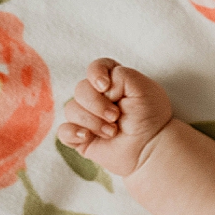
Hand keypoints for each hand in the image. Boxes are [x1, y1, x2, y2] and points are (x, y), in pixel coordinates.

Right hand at [59, 58, 173, 177]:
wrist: (151, 147)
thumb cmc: (150, 117)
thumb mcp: (144, 88)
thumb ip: (121, 76)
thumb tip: (101, 87)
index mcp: (112, 81)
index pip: (96, 67)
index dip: (96, 73)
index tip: (105, 86)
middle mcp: (96, 97)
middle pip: (81, 89)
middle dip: (97, 104)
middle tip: (116, 116)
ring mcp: (86, 116)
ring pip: (71, 109)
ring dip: (93, 122)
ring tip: (112, 132)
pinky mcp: (79, 136)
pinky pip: (63, 131)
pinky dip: (73, 132)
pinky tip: (88, 137)